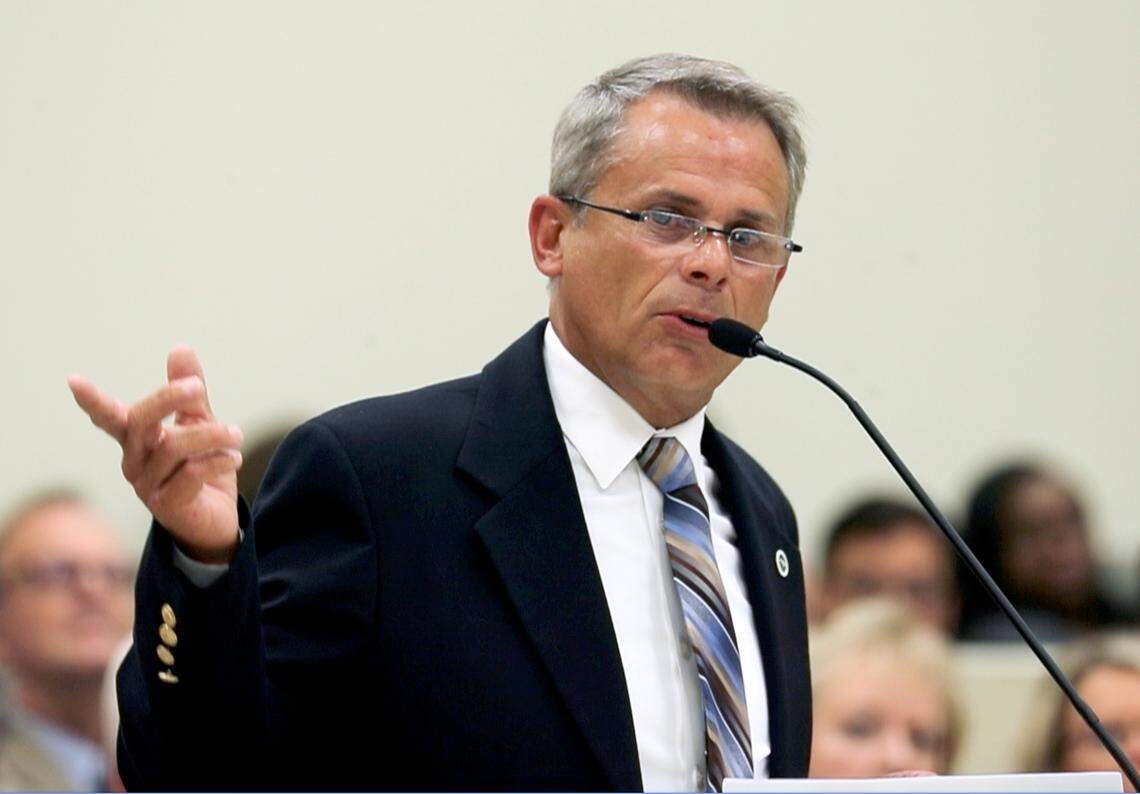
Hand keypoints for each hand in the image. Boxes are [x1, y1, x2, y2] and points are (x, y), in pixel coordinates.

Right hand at [68, 347, 243, 563]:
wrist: (218, 519)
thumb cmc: (202, 469)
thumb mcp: (200, 424)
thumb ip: (190, 393)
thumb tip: (180, 348)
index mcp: (137, 440)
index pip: (110, 418)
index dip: (93, 401)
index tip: (73, 380)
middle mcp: (135, 462)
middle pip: (140, 422)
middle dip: (168, 399)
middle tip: (197, 387)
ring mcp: (148, 486)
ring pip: (175, 447)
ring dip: (212, 435)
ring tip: (236, 435)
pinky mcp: (168, 506)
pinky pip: (191, 475)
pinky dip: (217, 461)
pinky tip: (233, 458)